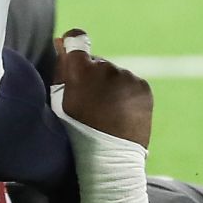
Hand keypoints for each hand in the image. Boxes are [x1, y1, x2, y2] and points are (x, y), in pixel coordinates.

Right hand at [54, 29, 152, 148]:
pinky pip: (131, 84)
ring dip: (111, 86)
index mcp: (80, 71)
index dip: (72, 45)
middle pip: (97, 63)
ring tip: (106, 113)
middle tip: (91, 104)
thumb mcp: (59, 101)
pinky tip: (119, 114)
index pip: (76, 40)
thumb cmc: (74, 133)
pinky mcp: (143, 87)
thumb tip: (63, 40)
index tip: (71, 50)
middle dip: (93, 76)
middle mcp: (106, 68)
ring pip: (115, 74)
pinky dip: (126, 94)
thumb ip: (60, 68)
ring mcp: (127, 77)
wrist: (108, 162)